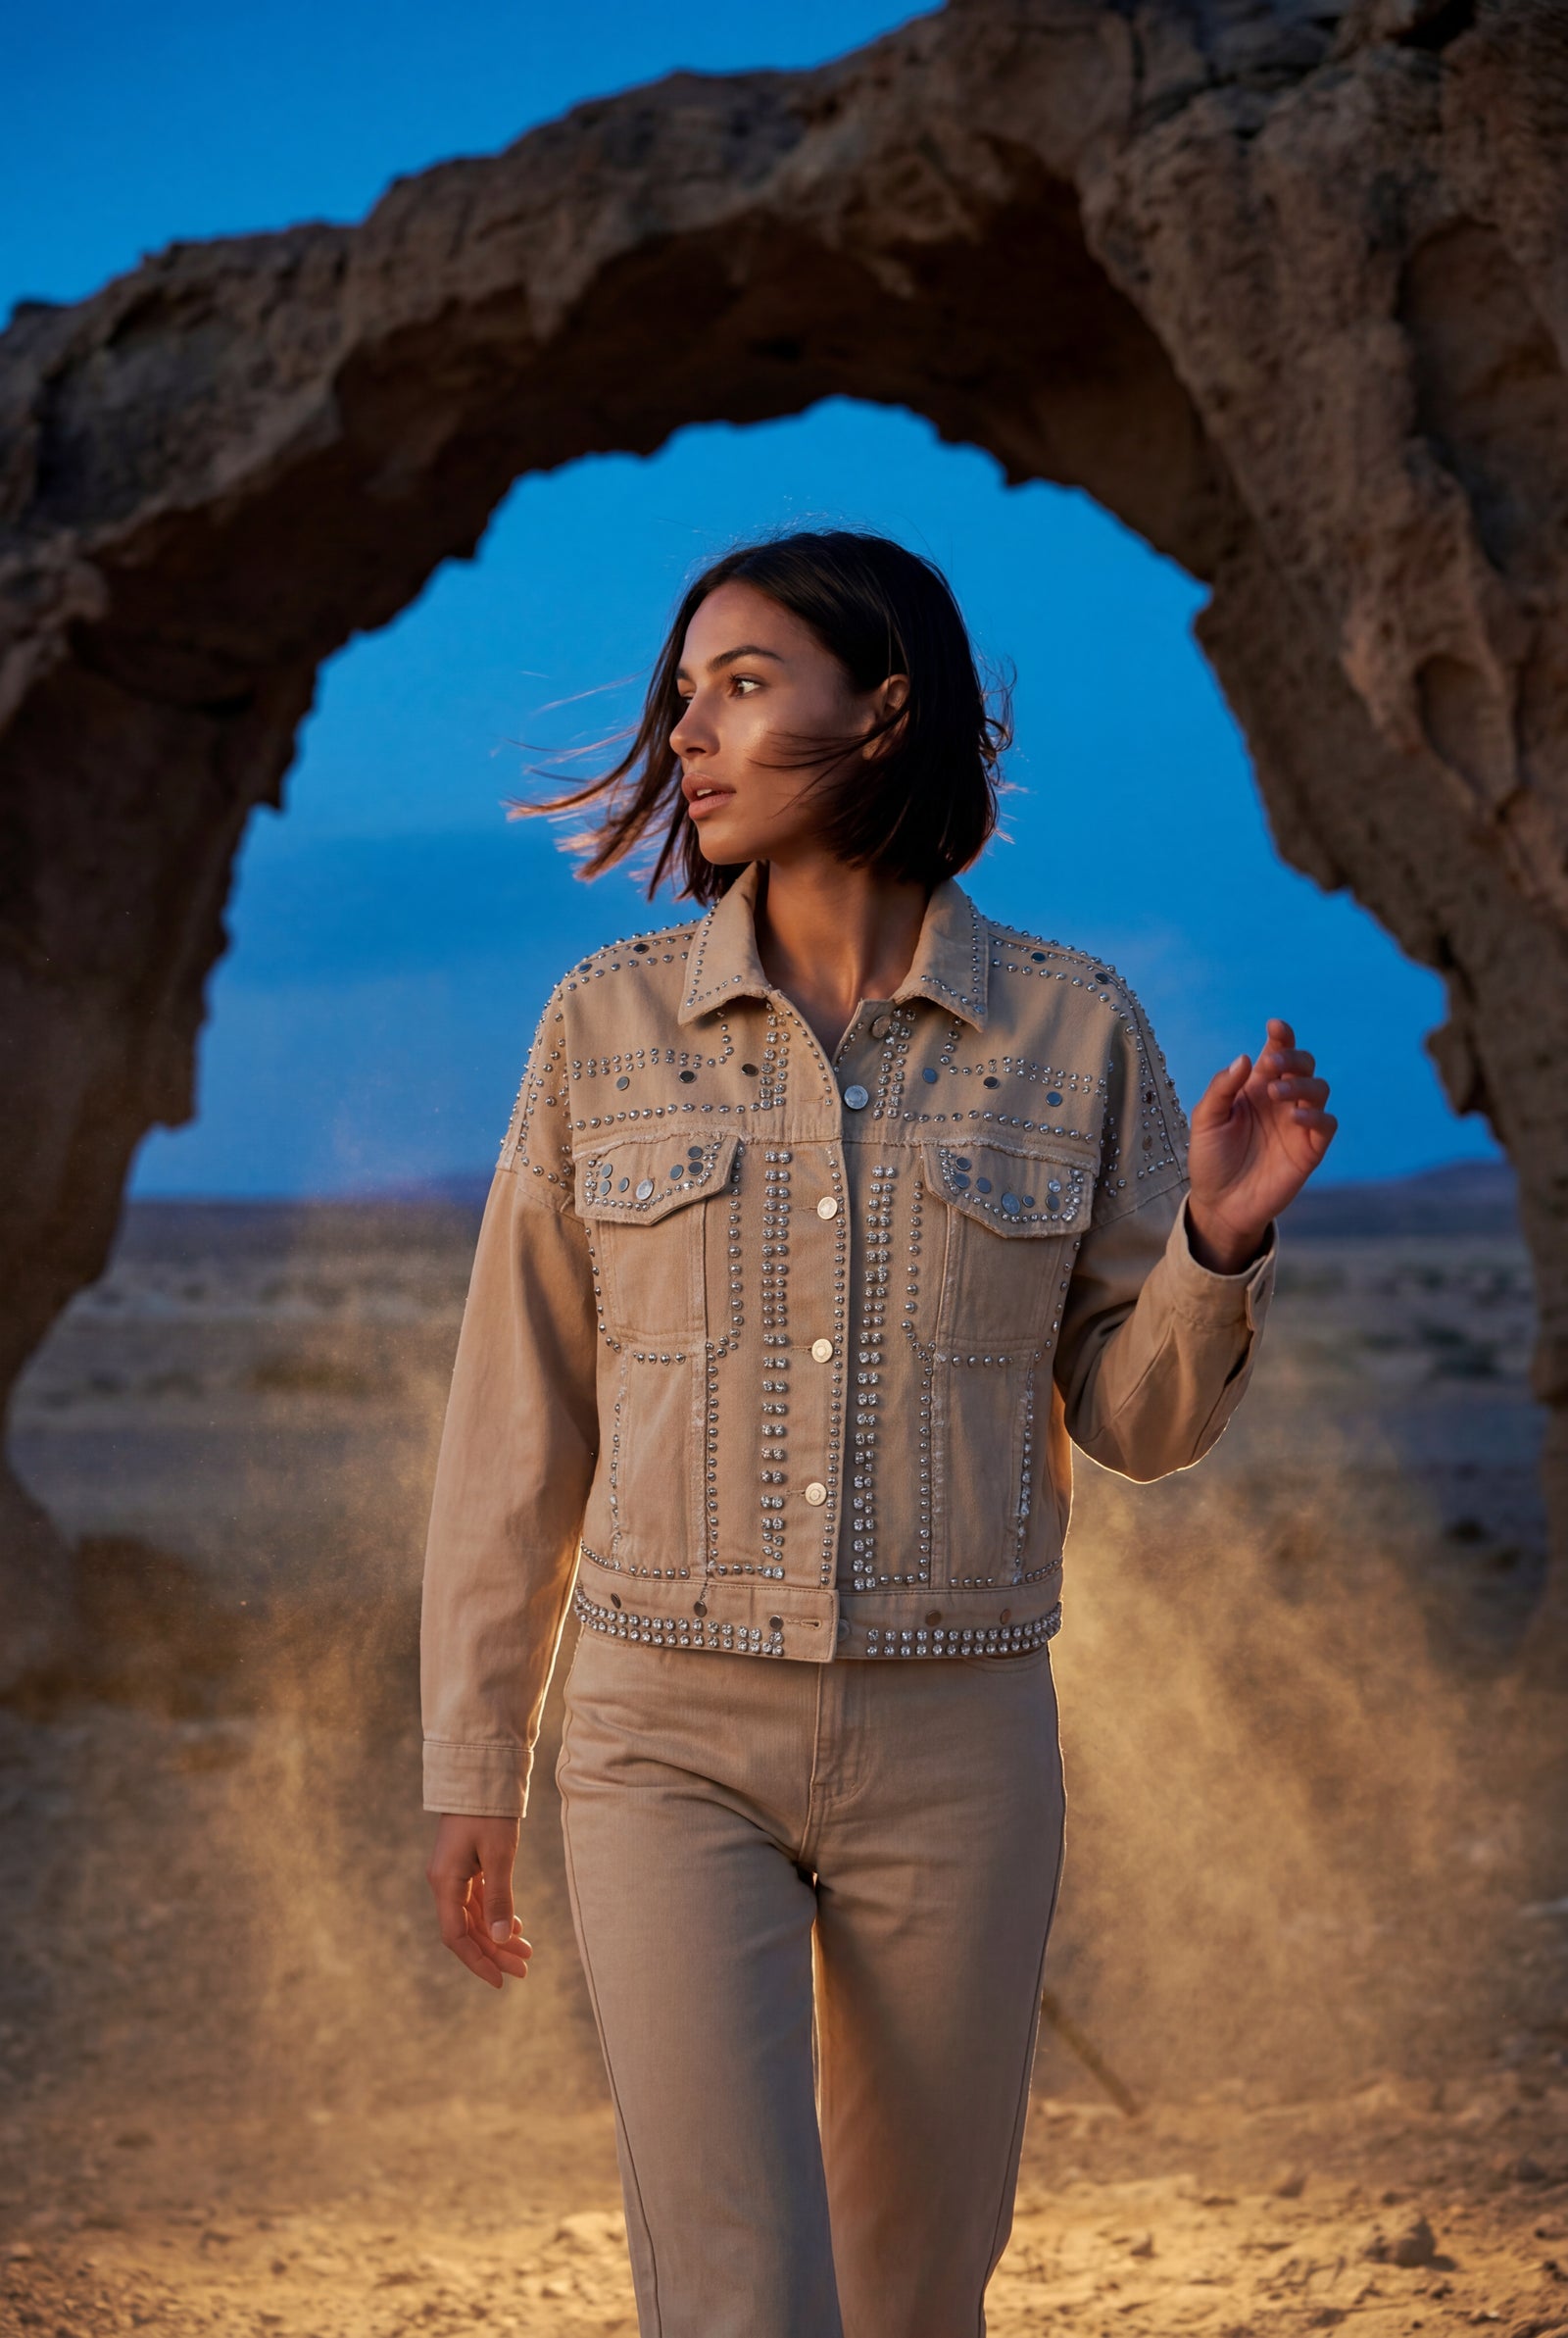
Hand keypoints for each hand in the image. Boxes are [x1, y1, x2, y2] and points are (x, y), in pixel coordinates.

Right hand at [426, 1814, 530, 1990]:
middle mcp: (445, 1882)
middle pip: (467, 1929)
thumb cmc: (488, 1813)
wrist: (479, 1775)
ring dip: (498, 1935)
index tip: (500, 1981)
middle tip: (524, 1969)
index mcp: (445, 1883)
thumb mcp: (498, 1856)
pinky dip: (496, 1914)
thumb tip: (499, 1939)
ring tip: (527, 1951)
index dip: (477, 1961)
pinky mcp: (465, 1865)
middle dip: (494, 1951)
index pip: (456, 1936)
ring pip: (474, 1916)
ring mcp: (454, 1874)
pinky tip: (515, 1926)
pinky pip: (478, 1900)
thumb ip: (499, 1898)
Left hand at [1187, 1017, 1336, 1272]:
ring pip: (1319, 1089)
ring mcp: (1297, 1124)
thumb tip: (1245, 1058)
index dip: (1281, 1036)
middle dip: (1293, 1057)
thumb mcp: (1205, 1120)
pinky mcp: (1309, 1150)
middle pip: (1303, 1065)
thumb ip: (1222, 1087)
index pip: (1276, 1052)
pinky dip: (1317, 1116)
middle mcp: (1281, 1100)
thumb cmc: (1210, 1159)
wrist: (1219, 1204)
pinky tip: (1296, 1117)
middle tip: (1272, 1065)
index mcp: (1256, 1087)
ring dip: (1302, 1084)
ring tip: (1277, 1093)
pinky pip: (1327, 1125)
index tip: (1275, 1026)